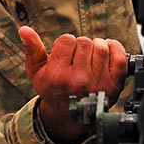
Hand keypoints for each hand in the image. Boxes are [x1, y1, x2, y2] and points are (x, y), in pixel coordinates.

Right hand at [19, 26, 127, 143]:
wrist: (70, 114)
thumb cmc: (53, 89)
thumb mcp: (37, 72)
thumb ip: (31, 49)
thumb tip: (24, 29)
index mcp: (58, 76)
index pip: (67, 40)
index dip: (66, 44)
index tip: (64, 53)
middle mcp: (79, 80)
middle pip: (85, 42)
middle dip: (80, 46)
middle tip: (76, 58)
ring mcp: (98, 82)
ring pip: (101, 47)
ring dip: (96, 46)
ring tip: (89, 56)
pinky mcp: (114, 84)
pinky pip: (120, 57)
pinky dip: (116, 48)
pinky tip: (107, 50)